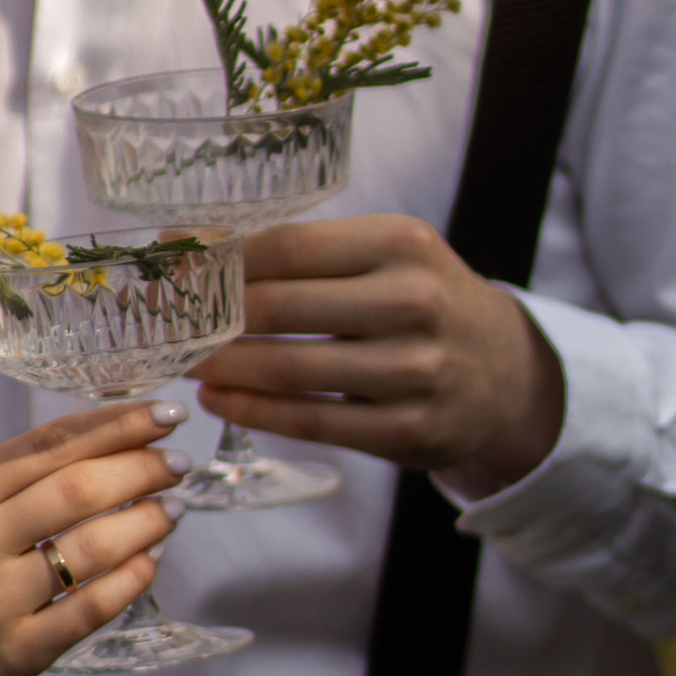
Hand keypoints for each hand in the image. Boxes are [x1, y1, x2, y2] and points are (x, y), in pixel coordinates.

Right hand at [0, 400, 184, 675]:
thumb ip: (6, 479)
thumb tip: (101, 444)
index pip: (50, 444)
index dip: (117, 424)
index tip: (165, 412)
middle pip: (78, 488)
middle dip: (143, 468)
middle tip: (180, 464)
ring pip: (93, 547)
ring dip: (147, 522)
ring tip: (172, 510)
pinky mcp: (16, 653)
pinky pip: (91, 608)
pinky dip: (131, 580)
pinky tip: (150, 562)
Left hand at [199, 216, 565, 495]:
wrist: (507, 373)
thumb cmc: (425, 301)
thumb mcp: (389, 255)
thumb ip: (310, 252)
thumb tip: (195, 245)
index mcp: (402, 243)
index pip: (287, 248)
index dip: (221, 260)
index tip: (176, 267)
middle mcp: (413, 303)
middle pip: (280, 308)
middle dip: (211, 318)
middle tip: (167, 322)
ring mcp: (414, 371)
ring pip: (290, 370)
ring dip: (225, 368)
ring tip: (187, 362)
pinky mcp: (408, 431)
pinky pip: (312, 422)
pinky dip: (255, 411)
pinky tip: (222, 399)